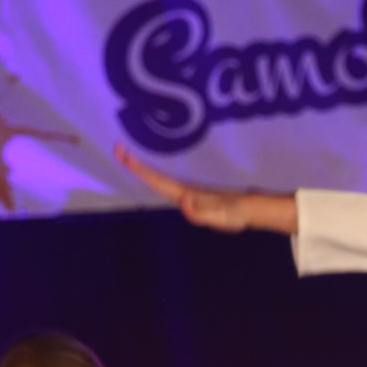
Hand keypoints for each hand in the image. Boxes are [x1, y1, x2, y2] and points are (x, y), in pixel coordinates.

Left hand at [114, 144, 293, 232]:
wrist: (249, 213)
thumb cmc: (235, 216)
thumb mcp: (222, 218)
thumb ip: (202, 213)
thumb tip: (182, 201)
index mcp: (184, 197)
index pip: (157, 182)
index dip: (140, 170)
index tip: (124, 155)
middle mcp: (181, 193)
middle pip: (152, 179)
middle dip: (134, 165)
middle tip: (117, 148)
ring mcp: (186, 190)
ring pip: (158, 178)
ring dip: (142, 167)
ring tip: (126, 152)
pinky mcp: (193, 186)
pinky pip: (168, 176)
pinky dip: (155, 168)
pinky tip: (150, 161)